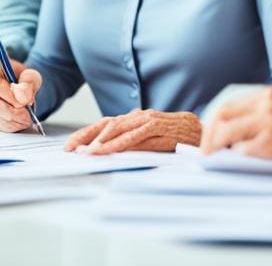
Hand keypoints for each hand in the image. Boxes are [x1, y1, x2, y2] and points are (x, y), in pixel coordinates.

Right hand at [0, 52, 41, 132]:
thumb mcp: (29, 74)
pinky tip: (20, 120)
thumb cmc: (20, 79)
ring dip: (14, 120)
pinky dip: (12, 126)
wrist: (18, 89)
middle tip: (28, 112)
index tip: (23, 100)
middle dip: (13, 111)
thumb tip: (23, 96)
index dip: (7, 93)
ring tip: (27, 116)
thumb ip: (29, 81)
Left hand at [65, 109, 200, 153]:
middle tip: (70, 149)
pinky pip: (138, 136)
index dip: (86, 133)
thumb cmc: (175, 137)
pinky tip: (110, 150)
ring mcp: (150, 121)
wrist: (202, 132)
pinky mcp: (161, 128)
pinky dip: (122, 143)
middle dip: (86, 136)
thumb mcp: (148, 141)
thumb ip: (130, 144)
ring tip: (86, 152)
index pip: (105, 123)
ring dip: (101, 141)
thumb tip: (105, 154)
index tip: (69, 146)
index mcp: (135, 119)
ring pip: (120, 129)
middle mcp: (139, 116)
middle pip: (108, 124)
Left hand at [200, 86, 271, 175]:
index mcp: (268, 95)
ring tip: (216, 163)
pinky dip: (235, 159)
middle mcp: (265, 102)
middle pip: (220, 116)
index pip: (227, 107)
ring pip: (225, 132)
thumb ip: (262, 119)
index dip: (213, 125)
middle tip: (206, 156)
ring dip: (217, 149)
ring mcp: (268, 120)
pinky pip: (241, 150)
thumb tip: (231, 139)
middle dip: (208, 138)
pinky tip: (238, 167)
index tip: (208, 142)